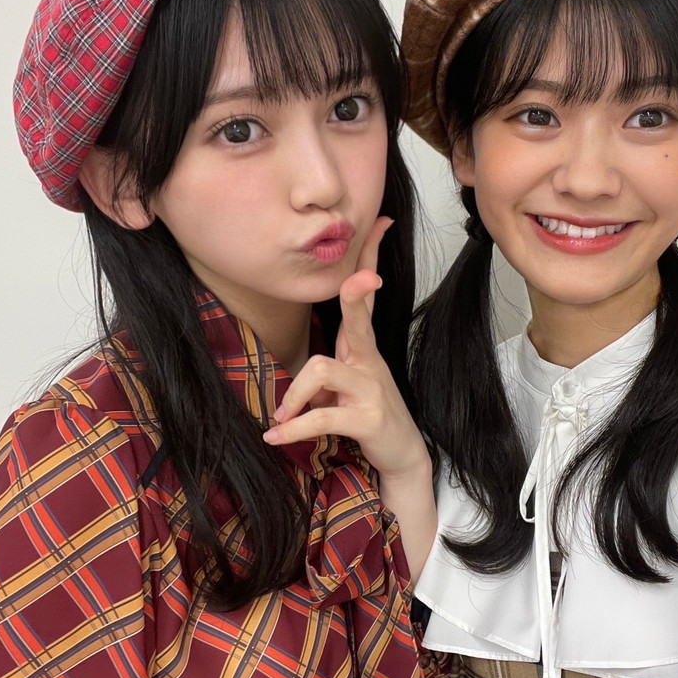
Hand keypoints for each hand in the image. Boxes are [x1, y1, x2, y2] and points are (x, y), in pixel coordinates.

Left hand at [262, 217, 430, 482]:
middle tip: (358, 280)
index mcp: (361, 347)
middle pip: (360, 319)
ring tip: (281, 416)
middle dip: (356, 297)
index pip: (366, 296)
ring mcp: (371, 389)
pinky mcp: (367, 419)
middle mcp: (369, 361)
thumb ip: (330, 360)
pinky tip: (275, 435)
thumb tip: (301, 356)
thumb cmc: (369, 411)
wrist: (402, 454)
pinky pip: (323, 417)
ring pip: (323, 369)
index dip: (371, 259)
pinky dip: (294, 427)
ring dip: (296, 394)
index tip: (382, 223)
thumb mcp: (349, 378)